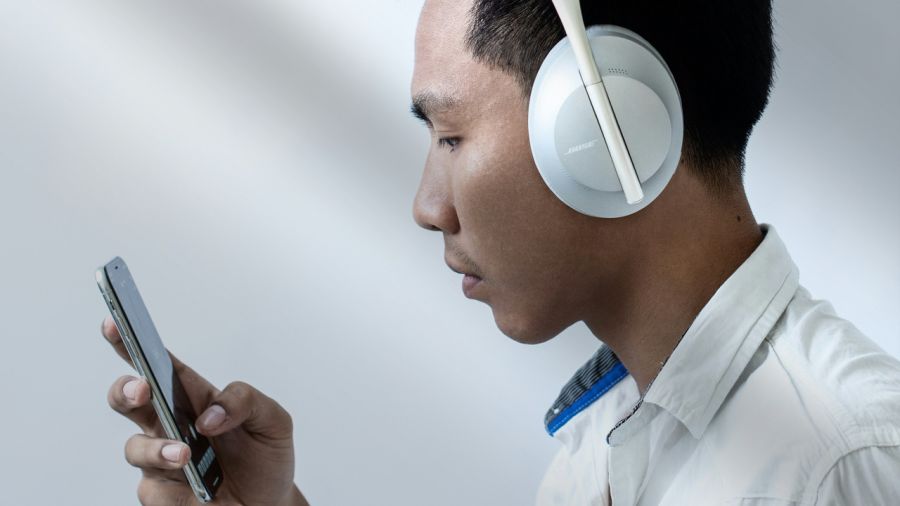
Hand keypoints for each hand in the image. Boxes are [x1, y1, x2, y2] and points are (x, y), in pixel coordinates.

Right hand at [102, 317, 309, 505]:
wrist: (270, 503)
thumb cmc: (266, 455)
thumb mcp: (273, 420)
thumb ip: (245, 402)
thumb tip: (208, 416)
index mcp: (193, 397)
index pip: (158, 364)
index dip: (132, 342)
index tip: (115, 323)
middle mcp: (169, 424)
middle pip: (128, 399)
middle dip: (126, 390)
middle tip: (143, 390)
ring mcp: (161, 460)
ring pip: (135, 448)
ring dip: (156, 449)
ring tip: (184, 453)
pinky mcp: (163, 495)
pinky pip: (153, 492)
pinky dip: (174, 492)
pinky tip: (197, 492)